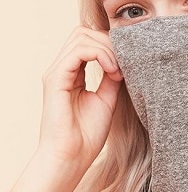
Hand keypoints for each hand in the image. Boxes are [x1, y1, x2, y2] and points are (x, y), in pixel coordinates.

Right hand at [38, 26, 122, 177]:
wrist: (71, 158)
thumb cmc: (86, 136)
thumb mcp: (107, 100)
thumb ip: (112, 78)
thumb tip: (124, 61)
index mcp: (72, 74)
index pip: (88, 42)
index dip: (110, 46)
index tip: (128, 64)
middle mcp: (62, 70)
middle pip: (83, 33)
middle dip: (109, 42)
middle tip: (125, 63)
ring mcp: (57, 73)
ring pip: (81, 36)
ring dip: (106, 48)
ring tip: (118, 70)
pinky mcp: (55, 79)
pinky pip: (78, 51)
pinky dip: (100, 55)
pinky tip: (112, 71)